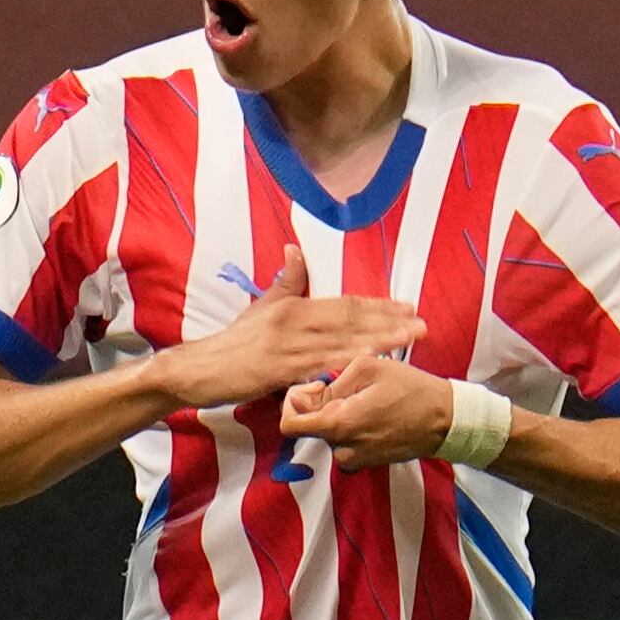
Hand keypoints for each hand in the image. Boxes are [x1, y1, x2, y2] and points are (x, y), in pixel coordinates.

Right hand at [153, 244, 424, 410]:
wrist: (198, 368)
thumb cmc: (233, 343)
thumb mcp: (260, 308)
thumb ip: (285, 282)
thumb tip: (295, 248)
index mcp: (292, 307)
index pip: (343, 304)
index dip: (377, 305)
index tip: (406, 307)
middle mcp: (294, 322)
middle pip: (349, 320)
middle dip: (388, 321)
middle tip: (421, 323)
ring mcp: (287, 347)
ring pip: (341, 342)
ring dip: (377, 341)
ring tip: (407, 341)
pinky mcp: (279, 371)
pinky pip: (319, 367)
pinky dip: (345, 364)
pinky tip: (368, 365)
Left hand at [279, 351, 470, 470]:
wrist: (446, 420)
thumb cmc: (410, 389)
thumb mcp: (367, 368)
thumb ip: (329, 384)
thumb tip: (304, 397)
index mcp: (338, 426)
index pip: (289, 423)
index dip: (294, 401)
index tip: (316, 388)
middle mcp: (342, 450)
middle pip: (310, 426)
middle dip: (321, 405)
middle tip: (350, 388)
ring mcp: (354, 460)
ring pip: (327, 433)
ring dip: (338, 414)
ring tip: (367, 400)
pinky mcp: (365, 463)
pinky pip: (344, 442)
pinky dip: (351, 426)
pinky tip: (373, 413)